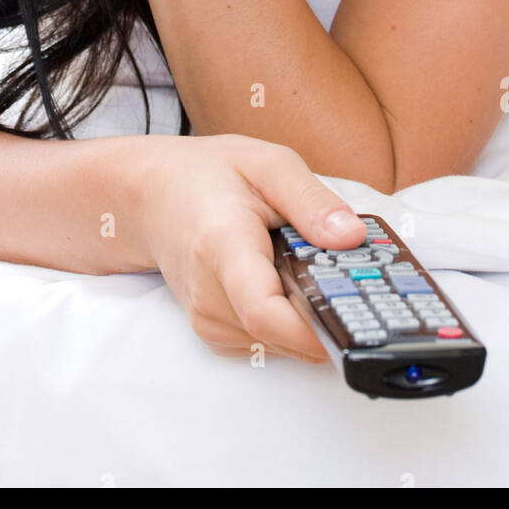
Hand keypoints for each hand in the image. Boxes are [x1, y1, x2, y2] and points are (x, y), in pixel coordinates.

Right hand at [131, 133, 368, 362]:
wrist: (152, 196)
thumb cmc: (208, 175)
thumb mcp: (268, 164)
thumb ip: (311, 200)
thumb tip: (352, 237)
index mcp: (223, 246)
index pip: (265, 314)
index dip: (314, 329)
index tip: (356, 319)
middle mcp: (209, 294)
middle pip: (282, 335)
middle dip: (326, 315)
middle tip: (354, 281)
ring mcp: (208, 319)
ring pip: (280, 344)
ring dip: (307, 318)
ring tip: (312, 271)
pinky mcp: (214, 331)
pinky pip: (268, 343)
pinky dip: (289, 322)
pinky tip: (287, 283)